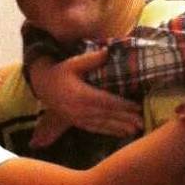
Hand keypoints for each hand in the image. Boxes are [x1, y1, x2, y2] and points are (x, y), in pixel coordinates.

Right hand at [29, 51, 143, 144]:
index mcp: (81, 95)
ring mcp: (78, 118)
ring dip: (120, 128)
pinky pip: (96, 129)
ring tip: (135, 130)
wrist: (43, 87)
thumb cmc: (60, 73)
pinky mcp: (77, 123)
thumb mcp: (73, 63)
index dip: (122, 105)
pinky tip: (121, 133)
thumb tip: (108, 51)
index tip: (137, 106)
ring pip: (103, 125)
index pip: (106, 101)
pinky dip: (109, 131)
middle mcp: (80, 109)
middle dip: (125, 119)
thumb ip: (91, 59)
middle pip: (107, 115)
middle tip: (141, 122)